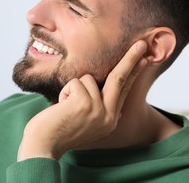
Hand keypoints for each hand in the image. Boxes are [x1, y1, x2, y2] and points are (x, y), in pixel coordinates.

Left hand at [17, 40, 147, 160]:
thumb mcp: (85, 119)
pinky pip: (75, 82)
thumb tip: (98, 81)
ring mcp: (98, 111)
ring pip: (88, 79)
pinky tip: (60, 107)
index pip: (124, 90)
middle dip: (130, 58)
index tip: (146, 59)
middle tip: (140, 43)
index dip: (134, 71)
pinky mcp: (84, 104)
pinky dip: (64, 91)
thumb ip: (97, 105)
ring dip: (72, 89)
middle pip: (120, 79)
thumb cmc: (59, 129)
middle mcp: (108, 117)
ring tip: (65, 106)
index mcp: (110, 120)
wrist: (42, 146)